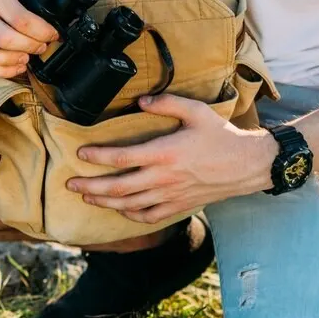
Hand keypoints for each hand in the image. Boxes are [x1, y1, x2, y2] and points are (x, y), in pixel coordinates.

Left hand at [67, 94, 277, 222]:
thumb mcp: (196, 112)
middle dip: (90, 186)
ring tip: (87, 196)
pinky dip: (130, 214)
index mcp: (164, 153)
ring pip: (128, 204)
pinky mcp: (178, 205)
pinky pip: (148, 216)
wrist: (247, 166)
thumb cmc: (221, 137)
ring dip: (104, 201)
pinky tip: (120, 209)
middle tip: (71, 183)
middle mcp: (163, 178)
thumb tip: (141, 101)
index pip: (121, 157)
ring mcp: (170, 195)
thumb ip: (167, 103)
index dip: (97, 156)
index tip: (81, 153)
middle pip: (117, 187)